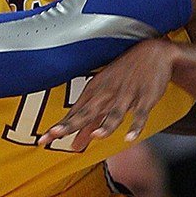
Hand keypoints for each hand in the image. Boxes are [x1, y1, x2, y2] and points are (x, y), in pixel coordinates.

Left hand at [38, 39, 175, 148]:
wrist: (153, 53)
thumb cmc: (124, 74)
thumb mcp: (103, 93)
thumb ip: (89, 121)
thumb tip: (74, 143)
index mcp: (95, 92)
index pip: (74, 113)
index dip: (59, 127)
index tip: (43, 139)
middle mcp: (108, 93)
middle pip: (88, 112)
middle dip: (71, 124)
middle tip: (56, 135)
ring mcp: (126, 95)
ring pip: (114, 113)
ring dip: (106, 125)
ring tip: (96, 136)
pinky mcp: (145, 97)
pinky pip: (140, 113)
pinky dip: (136, 125)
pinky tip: (130, 137)